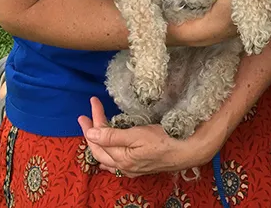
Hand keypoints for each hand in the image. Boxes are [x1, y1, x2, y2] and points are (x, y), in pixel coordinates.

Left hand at [77, 97, 216, 176]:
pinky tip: (105, 157)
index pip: (99, 138)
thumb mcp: (136, 135)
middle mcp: (122, 166)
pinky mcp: (138, 167)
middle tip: (84, 116)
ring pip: (106, 157)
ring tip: (90, 132)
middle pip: (99, 149)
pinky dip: (106, 157)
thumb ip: (112, 135)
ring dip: (97, 143)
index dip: (94, 120)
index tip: (92, 102)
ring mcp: (130, 168)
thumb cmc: (163, 140)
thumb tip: (90, 133)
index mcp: (120, 158)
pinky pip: (115, 164)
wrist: (186, 151)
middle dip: (90, 131)